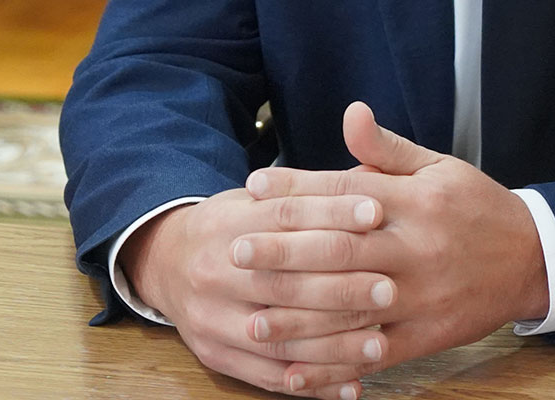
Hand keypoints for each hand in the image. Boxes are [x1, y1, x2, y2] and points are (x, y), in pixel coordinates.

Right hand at [122, 186, 393, 397]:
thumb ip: (308, 193)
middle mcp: (213, 273)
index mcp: (225, 224)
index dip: (332, 213)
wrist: (165, 262)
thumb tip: (371, 175)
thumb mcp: (255, 198)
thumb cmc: (230, 228)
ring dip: (334, 347)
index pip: (284, 216)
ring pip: (279, 338)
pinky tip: (352, 385)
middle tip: (389, 289)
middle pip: (284, 283)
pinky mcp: (215, 355)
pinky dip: (314, 384)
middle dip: (341, 288)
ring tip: (380, 345)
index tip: (377, 214)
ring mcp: (211, 319)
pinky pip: (268, 377)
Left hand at [239, 103, 550, 371]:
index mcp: (414, 202)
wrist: (534, 258)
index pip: (344, 193)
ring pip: (350, 310)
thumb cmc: (477, 207)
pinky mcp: (423, 336)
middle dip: (284, 253)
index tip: (253, 187)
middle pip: (339, 251)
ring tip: (251, 318)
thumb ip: (387, 150)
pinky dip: (332, 366)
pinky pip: (371, 355)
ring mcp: (417, 298)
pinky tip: (294, 370)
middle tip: (236, 249)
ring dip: (298, 316)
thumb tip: (350, 114)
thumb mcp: (439, 166)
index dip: (296, 189)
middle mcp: (413, 250)